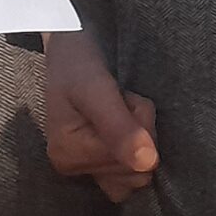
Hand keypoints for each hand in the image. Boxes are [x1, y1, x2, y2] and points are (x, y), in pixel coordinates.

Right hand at [42, 30, 157, 202]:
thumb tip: (147, 163)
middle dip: (142, 131)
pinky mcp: (95, 158)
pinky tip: (125, 122)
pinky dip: (136, 145)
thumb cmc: (78, 61)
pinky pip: (128, 172)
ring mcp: (84, 166)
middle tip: (124, 100)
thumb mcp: (97, 88)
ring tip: (122, 108)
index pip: (132, 165)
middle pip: (136, 172)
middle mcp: (74, 167)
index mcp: (68, 156)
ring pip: (136, 173)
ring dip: (141, 135)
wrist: (70, 42)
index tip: (125, 98)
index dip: (141, 128)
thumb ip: (120, 127)